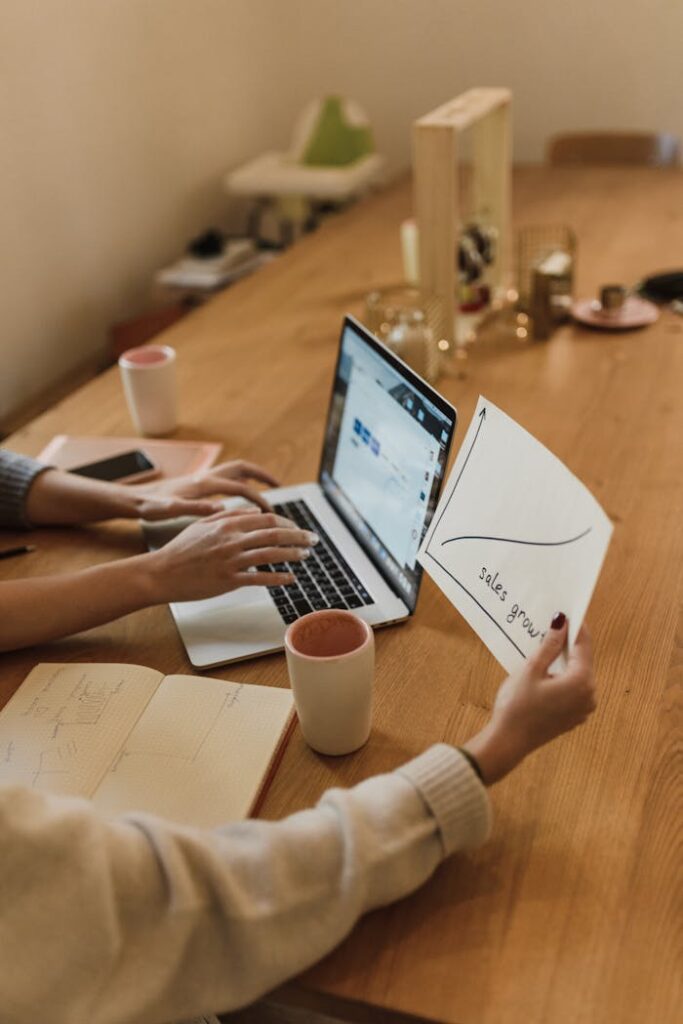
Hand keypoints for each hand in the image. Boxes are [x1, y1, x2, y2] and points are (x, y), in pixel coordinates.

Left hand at [135, 460, 278, 514]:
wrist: (136, 499)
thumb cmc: (152, 506)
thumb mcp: (172, 510)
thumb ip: (196, 509)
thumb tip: (220, 508)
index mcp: (203, 483)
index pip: (240, 487)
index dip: (258, 498)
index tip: (270, 512)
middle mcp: (206, 476)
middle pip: (242, 468)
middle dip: (262, 475)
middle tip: (278, 485)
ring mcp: (204, 477)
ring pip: (236, 471)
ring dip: (254, 476)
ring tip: (269, 487)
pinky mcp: (200, 483)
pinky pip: (227, 478)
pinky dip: (241, 483)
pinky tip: (244, 494)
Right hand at [144, 510, 318, 602]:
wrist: (161, 573)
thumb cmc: (181, 549)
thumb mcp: (203, 524)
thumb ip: (229, 516)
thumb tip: (256, 513)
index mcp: (226, 523)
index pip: (266, 519)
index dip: (288, 524)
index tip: (298, 529)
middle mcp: (231, 540)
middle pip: (274, 535)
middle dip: (299, 537)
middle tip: (313, 540)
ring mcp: (230, 561)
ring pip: (271, 555)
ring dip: (293, 555)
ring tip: (305, 556)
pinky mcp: (228, 581)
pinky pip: (260, 579)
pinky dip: (279, 578)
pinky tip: (291, 578)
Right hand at [464, 617, 595, 783]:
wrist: (509, 741)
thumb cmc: (517, 705)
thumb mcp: (531, 669)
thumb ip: (550, 645)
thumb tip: (561, 622)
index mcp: (581, 681)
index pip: (584, 646)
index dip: (576, 627)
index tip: (569, 611)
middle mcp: (589, 695)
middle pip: (583, 661)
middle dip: (570, 644)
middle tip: (555, 627)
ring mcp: (584, 708)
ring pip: (579, 675)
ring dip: (566, 662)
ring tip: (549, 647)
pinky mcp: (575, 716)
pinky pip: (574, 690)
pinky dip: (564, 678)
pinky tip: (547, 672)